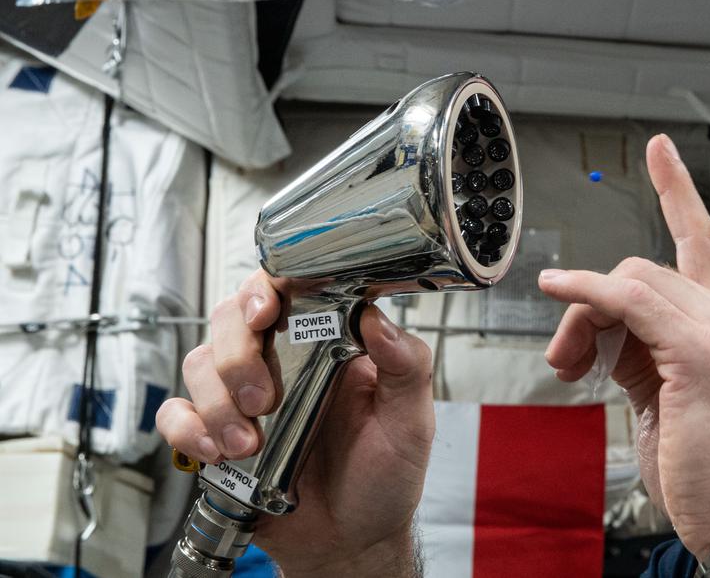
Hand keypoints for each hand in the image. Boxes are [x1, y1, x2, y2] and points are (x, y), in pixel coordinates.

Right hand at [156, 271, 433, 575]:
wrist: (352, 541)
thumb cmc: (384, 476)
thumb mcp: (411, 420)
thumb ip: (406, 366)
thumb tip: (377, 319)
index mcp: (328, 342)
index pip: (287, 289)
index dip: (266, 289)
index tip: (267, 311)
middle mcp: (281, 360)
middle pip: (231, 319)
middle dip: (238, 355)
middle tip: (265, 400)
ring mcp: (243, 396)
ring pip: (200, 363)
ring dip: (217, 402)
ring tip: (250, 444)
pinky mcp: (215, 436)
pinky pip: (177, 414)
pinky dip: (187, 429)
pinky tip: (217, 453)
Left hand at [539, 134, 709, 557]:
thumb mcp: (668, 395)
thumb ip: (641, 349)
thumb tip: (599, 331)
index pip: (699, 239)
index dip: (677, 191)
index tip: (661, 151)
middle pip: (640, 267)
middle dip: (590, 304)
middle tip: (570, 361)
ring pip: (630, 280)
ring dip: (583, 315)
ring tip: (572, 367)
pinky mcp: (697, 352)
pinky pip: (629, 299)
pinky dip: (587, 292)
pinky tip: (560, 292)